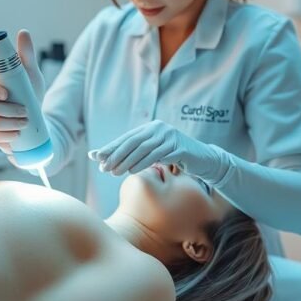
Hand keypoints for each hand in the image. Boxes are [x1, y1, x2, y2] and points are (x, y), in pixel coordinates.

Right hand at [0, 29, 45, 155]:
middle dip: (8, 111)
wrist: (37, 121)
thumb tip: (23, 32)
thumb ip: (26, 55)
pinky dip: (7, 138)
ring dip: (10, 124)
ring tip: (25, 123)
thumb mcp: (31, 75)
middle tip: (25, 112)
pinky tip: (17, 135)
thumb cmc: (30, 95)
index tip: (5, 93)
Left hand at [88, 120, 220, 178]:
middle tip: (104, 167)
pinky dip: (144, 163)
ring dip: (128, 161)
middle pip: (134, 142)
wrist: (203, 159)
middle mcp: (160, 128)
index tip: (97, 158)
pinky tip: (133, 171)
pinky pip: (159, 155)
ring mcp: (171, 137)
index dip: (112, 147)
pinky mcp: (180, 148)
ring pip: (144, 149)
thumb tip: (102, 156)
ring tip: (115, 172)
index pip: (127, 137)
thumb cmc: (174, 156)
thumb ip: (133, 154)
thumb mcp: (153, 153)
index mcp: (151, 127)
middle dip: (117, 155)